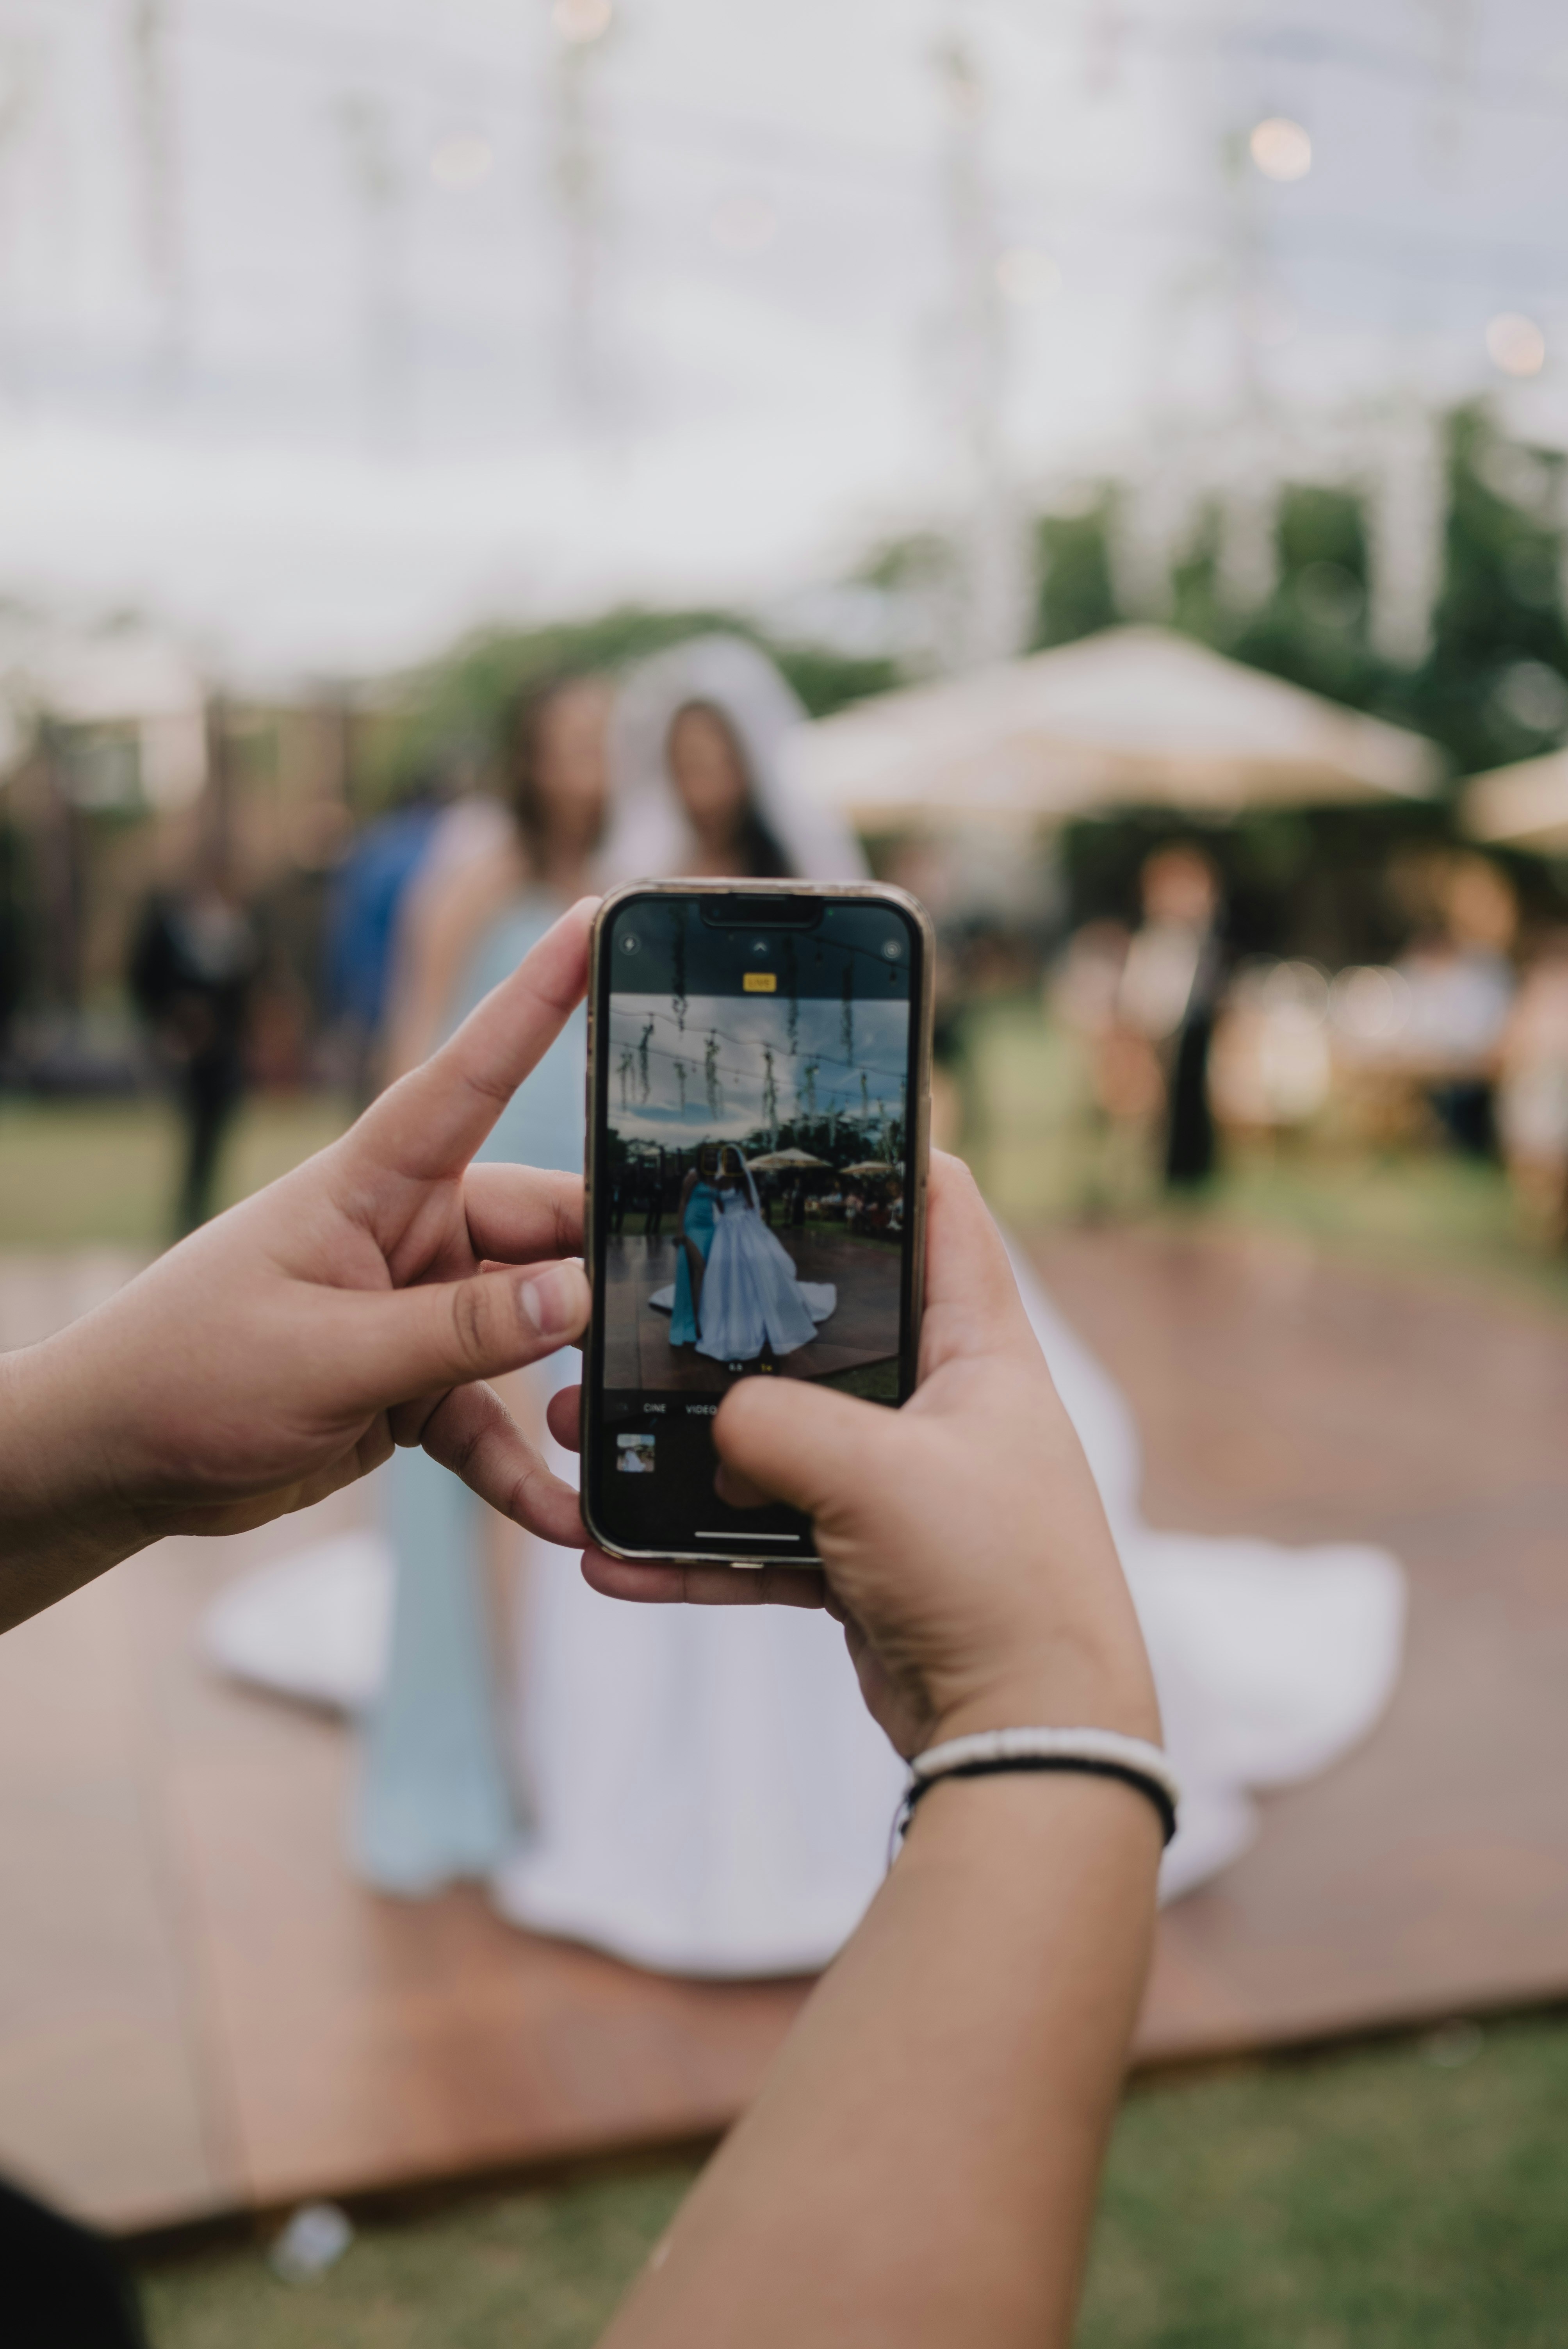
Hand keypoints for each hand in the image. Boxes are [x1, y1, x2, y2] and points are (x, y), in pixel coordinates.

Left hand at [0, 901, 598, 1632]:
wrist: (114, 1458)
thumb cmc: (187, 1374)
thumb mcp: (327, 1355)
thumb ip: (458, 1329)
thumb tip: (576, 1296)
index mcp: (374, 1186)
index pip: (471, 1075)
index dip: (537, 998)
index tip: (596, 917)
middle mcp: (409, 1233)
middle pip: (541, 1231)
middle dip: (602, 1274)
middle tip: (671, 1312)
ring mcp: (416, 1310)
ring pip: (531, 1328)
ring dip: (571, 1387)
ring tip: (616, 1435)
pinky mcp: (413, 1384)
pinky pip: (491, 1419)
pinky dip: (524, 1467)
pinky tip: (565, 1514)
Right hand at [562, 1153, 1157, 1758]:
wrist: (1025, 1733)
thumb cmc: (990, 1576)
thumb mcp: (875, 1473)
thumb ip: (775, 1423)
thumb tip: (718, 1427)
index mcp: (979, 1350)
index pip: (943, 1214)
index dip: (888, 1159)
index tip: (798, 1136)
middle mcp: (943, 1407)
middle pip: (823, 1332)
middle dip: (721, 1331)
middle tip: (631, 1316)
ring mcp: (901, 1487)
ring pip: (774, 1443)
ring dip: (682, 1449)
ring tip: (590, 1439)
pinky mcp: (866, 1562)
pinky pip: (762, 1541)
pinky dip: (693, 1551)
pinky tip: (613, 1559)